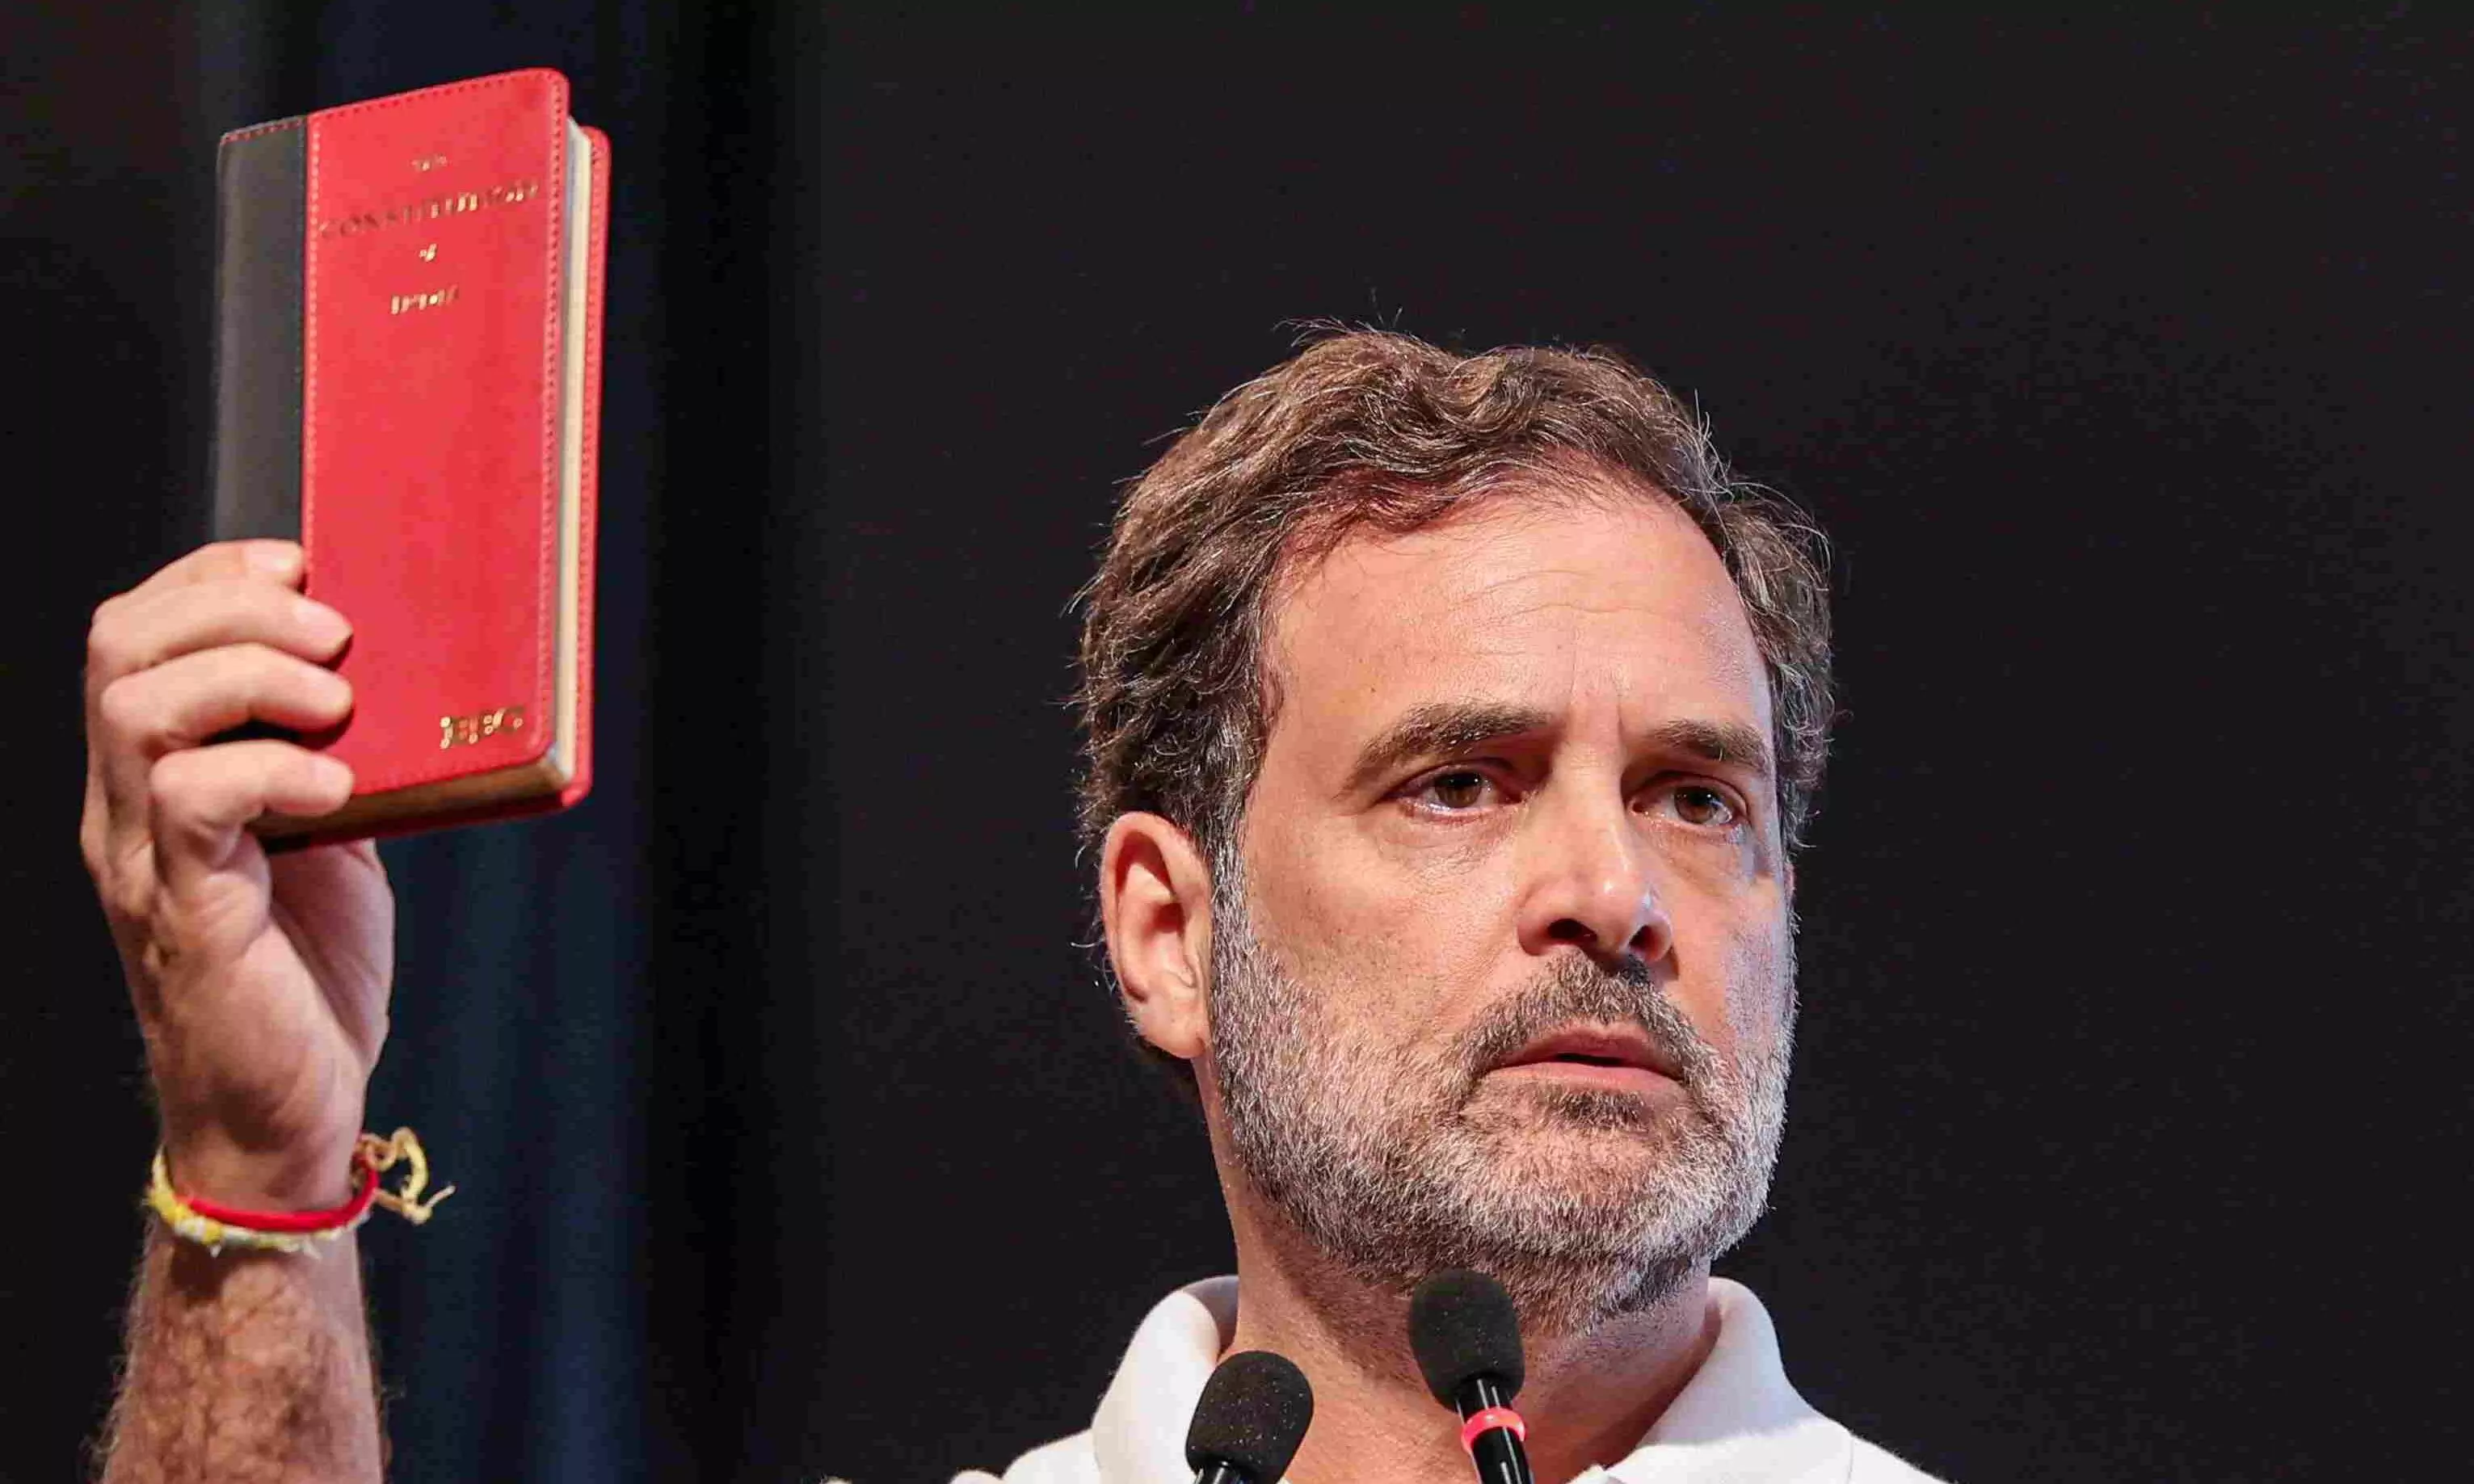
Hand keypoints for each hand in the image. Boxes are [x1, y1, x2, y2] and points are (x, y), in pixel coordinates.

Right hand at [82, 540, 395, 1209]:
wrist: (291, 1113)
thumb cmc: (310, 975)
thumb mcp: (331, 836)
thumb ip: (330, 757)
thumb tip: (391, 674)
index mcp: (154, 777)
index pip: (133, 631)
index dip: (211, 575)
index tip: (302, 562)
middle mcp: (125, 808)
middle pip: (119, 645)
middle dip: (228, 604)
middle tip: (330, 629)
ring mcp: (143, 859)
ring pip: (136, 708)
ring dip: (248, 675)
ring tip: (335, 701)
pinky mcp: (185, 913)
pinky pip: (191, 801)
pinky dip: (271, 770)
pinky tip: (336, 788)